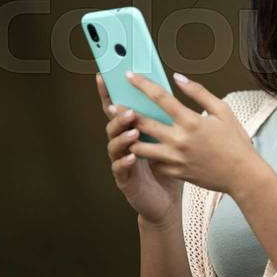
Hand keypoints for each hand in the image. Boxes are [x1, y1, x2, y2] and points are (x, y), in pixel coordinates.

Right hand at [97, 73, 183, 227]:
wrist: (168, 201)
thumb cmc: (169, 167)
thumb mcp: (171, 137)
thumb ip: (167, 115)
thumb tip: (172, 86)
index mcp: (134, 130)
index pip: (120, 107)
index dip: (109, 92)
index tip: (104, 76)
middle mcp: (124, 143)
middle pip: (114, 123)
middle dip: (118, 113)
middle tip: (129, 106)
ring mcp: (122, 161)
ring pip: (114, 145)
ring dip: (121, 135)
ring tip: (133, 129)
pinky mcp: (125, 180)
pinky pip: (120, 169)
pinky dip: (124, 162)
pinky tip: (132, 156)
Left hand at [125, 71, 261, 195]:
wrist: (242, 175)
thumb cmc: (235, 141)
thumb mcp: (222, 110)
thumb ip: (199, 93)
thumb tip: (178, 78)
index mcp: (191, 121)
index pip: (160, 98)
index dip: (142, 84)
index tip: (129, 75)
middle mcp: (179, 140)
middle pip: (143, 122)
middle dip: (125, 112)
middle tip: (113, 105)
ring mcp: (175, 158)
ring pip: (140, 147)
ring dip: (130, 137)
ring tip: (125, 130)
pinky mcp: (174, 172)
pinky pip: (153, 162)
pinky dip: (149, 154)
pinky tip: (146, 147)